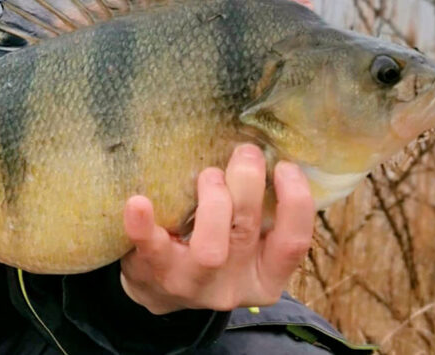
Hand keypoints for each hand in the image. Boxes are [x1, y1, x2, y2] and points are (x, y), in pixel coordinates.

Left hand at [119, 144, 314, 314]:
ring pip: (210, 249)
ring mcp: (193, 283)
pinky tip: (138, 202)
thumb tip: (266, 148)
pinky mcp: (154, 274)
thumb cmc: (211, 248)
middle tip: (244, 153)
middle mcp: (234, 285)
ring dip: (212, 202)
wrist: (157, 287)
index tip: (284, 165)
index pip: (294, 243)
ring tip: (207, 173)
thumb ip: (258, 208)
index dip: (296, 201)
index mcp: (265, 275)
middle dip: (247, 185)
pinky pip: (151, 249)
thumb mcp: (245, 242)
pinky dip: (144, 224)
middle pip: (248, 233)